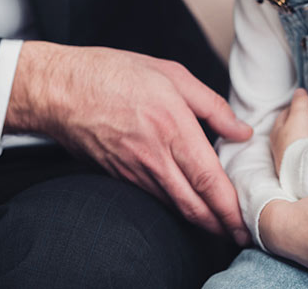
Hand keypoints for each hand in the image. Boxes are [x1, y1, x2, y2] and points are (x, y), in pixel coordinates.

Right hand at [5, 41, 253, 244]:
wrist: (62, 91)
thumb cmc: (115, 74)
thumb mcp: (171, 74)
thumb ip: (212, 106)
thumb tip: (241, 131)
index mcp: (172, 127)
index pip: (208, 179)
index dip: (229, 207)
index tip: (246, 221)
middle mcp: (154, 156)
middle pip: (193, 206)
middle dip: (220, 226)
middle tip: (241, 234)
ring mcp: (135, 171)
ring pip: (175, 206)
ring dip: (201, 220)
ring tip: (222, 224)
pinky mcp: (121, 177)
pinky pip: (155, 197)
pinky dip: (177, 207)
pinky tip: (190, 204)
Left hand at [270, 88, 307, 173]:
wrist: (300, 169)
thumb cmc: (297, 139)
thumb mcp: (299, 115)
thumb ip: (299, 102)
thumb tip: (299, 91)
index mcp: (276, 130)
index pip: (284, 114)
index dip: (293, 108)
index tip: (302, 105)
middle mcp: (277, 144)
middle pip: (287, 129)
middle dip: (296, 123)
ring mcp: (285, 157)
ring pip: (292, 142)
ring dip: (300, 137)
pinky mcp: (294, 167)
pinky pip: (299, 153)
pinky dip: (305, 148)